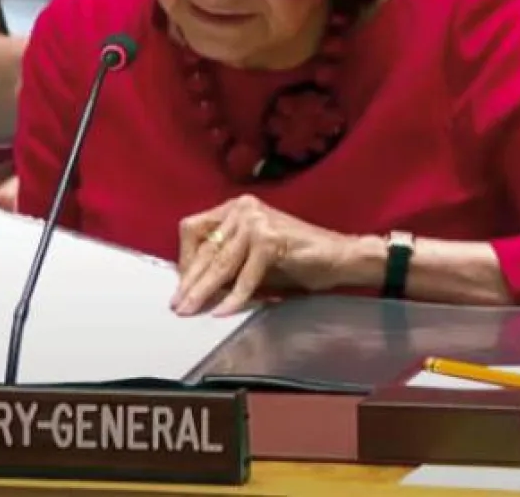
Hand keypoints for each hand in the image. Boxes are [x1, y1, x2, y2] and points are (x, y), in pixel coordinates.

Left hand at [172, 195, 358, 316]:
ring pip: (221, 263)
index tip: (181, 284)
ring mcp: (256, 222)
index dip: (185, 259)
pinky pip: (244, 276)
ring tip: (191, 310)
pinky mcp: (269, 240)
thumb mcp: (252, 256)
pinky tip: (222, 312)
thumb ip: (226, 262)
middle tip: (178, 305)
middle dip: (190, 281)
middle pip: (206, 248)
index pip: (195, 229)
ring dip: (204, 291)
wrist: (341, 257)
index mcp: (236, 207)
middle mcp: (243, 208)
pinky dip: (234, 298)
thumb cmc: (298, 257)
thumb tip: (194, 284)